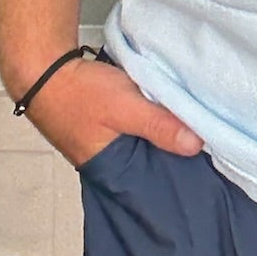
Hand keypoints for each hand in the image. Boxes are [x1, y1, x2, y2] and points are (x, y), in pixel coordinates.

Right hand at [17, 55, 204, 169]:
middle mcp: (112, 165)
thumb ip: (159, 125)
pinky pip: (138, 131)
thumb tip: (197, 145)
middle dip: (176, 156)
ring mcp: (109, 146)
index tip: (211, 170)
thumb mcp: (125, 107)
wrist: (44, 70)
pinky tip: (171, 115)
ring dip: (165, 137)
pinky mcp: (109, 127)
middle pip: (152, 166)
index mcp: (113, 172)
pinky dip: (153, 123)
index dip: (180, 177)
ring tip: (198, 131)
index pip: (154, 185)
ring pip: (146, 147)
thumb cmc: (80, 93)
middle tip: (212, 148)